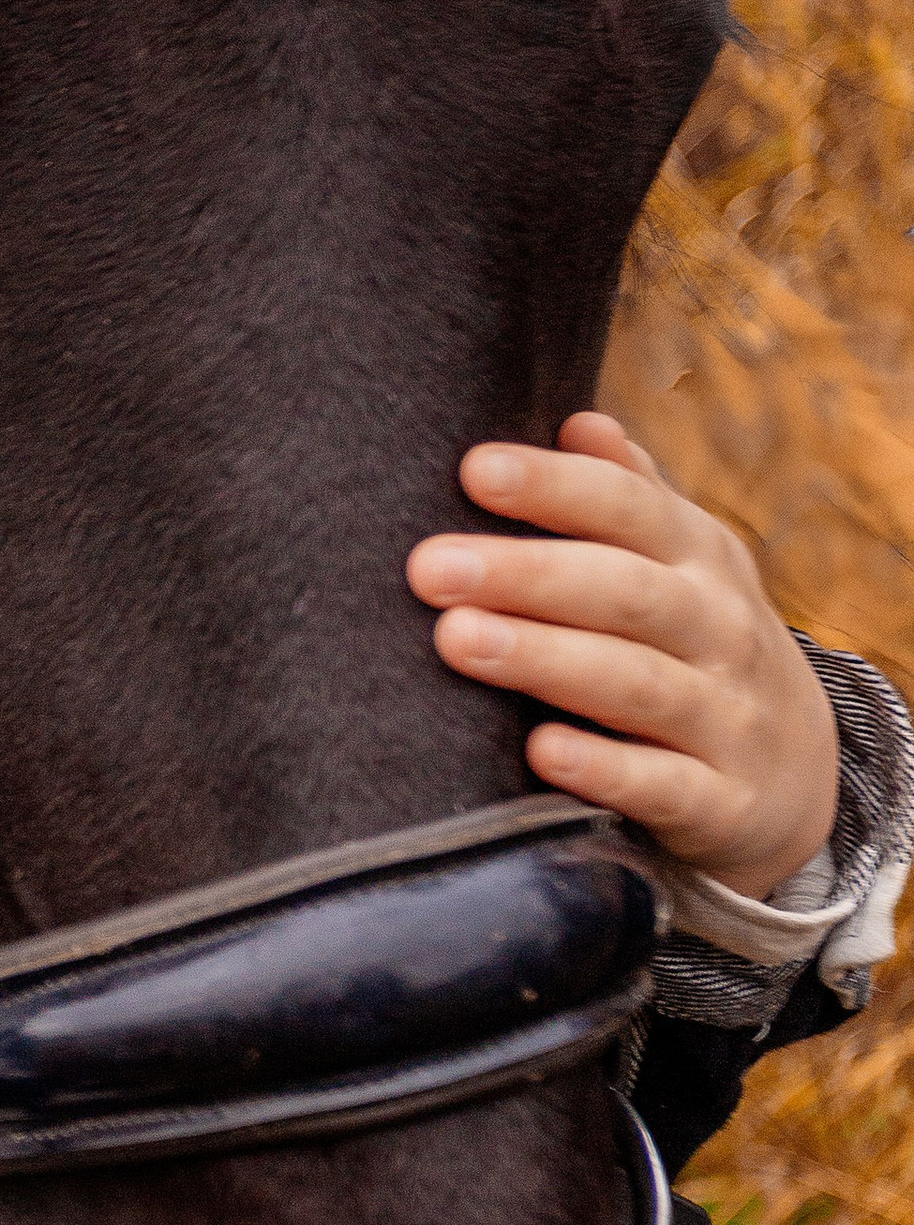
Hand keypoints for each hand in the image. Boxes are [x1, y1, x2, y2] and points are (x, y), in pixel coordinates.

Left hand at [406, 412, 839, 897]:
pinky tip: (540, 752)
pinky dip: (604, 769)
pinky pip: (662, 784)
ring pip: (635, 683)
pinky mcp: (720, 802)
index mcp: (700, 559)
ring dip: (545, 660)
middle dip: (526, 574)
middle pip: (623, 592)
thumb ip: (631, 498)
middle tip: (429, 566)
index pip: (630, 508)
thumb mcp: (684, 567)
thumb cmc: (697, 647)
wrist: (794, 779)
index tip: (473, 469)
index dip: (556, 487)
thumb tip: (578, 422)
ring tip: (456, 639)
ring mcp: (726, 718)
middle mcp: (719, 630)